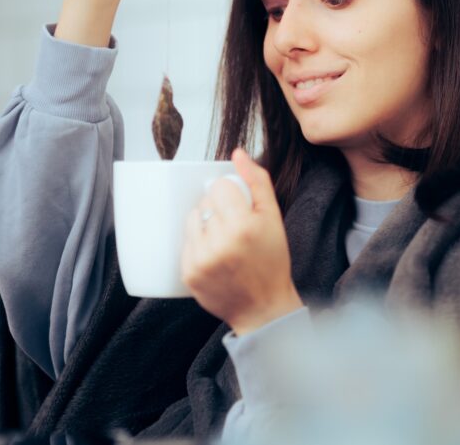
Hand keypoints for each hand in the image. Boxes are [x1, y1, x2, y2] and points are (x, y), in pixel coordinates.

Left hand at [182, 148, 303, 335]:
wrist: (263, 307)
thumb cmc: (271, 261)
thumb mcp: (273, 218)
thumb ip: (257, 181)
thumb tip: (237, 153)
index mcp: (244, 226)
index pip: (219, 187)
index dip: (231, 195)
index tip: (240, 210)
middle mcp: (220, 242)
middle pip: (206, 202)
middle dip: (219, 210)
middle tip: (235, 230)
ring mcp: (201, 259)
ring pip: (193, 219)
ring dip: (205, 225)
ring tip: (224, 242)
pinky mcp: (188, 273)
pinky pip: (186, 242)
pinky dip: (198, 244)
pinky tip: (216, 256)